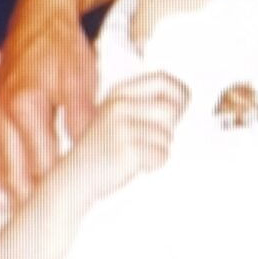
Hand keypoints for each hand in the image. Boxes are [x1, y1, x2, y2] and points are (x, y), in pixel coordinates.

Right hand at [0, 0, 98, 202]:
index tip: (54, 217)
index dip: (47, 194)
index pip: (37, 165)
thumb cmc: (65, 47)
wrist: (41, 12)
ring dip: (0, 191)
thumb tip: (84, 152)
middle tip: (29, 228)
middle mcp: (1, 114)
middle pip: (9, 173)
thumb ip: (82, 120)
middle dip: (19, 202)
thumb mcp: (81, 81)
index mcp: (25, 108)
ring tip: (8, 218)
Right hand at [73, 72, 187, 198]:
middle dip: (167, 130)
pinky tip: (133, 165)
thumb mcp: (117, 117)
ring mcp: (123, 127)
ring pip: (167, 137)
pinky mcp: (128, 150)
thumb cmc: (103, 150)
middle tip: (147, 142)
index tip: (177, 111)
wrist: (75, 178)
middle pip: (170, 110)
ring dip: (157, 151)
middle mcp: (120, 106)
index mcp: (119, 93)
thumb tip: (182, 99)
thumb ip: (145, 106)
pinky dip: (153, 165)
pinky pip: (162, 156)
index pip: (164, 80)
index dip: (179, 95)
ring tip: (134, 155)